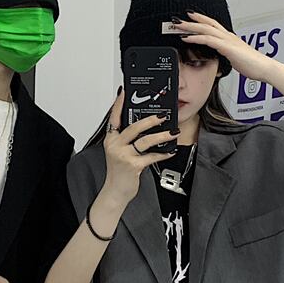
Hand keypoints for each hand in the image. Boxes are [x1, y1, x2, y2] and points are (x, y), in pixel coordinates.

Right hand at [99, 89, 178, 207]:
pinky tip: (170, 151)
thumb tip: (144, 126)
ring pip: (145, 140)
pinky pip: (151, 156)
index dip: (119, 103)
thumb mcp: (118, 151)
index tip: (125, 92)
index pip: (114, 117)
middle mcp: (115, 145)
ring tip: (172, 132)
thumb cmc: (118, 171)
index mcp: (111, 139)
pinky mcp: (133, 165)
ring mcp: (123, 155)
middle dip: (150, 120)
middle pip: (133, 127)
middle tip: (163, 116)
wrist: (115, 191)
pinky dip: (163, 153)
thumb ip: (126, 139)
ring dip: (162, 136)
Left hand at [173, 11, 272, 81]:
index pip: (212, 25)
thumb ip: (226, 54)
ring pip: (206, 29)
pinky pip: (209, 40)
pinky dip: (196, 38)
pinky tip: (187, 38)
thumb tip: (220, 56)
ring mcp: (227, 40)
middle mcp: (228, 36)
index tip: (189, 17)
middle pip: (206, 24)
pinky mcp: (227, 48)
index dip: (200, 20)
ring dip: (190, 27)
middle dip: (191, 21)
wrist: (263, 68)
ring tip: (178, 26)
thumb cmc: (252, 64)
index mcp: (229, 38)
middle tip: (177, 19)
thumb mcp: (234, 58)